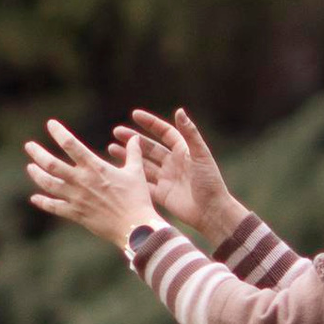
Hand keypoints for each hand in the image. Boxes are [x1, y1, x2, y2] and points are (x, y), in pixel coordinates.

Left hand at [24, 116, 157, 252]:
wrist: (134, 227)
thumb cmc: (137, 198)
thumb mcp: (136, 172)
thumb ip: (133, 153)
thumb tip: (134, 137)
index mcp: (94, 167)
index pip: (71, 144)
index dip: (58, 132)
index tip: (50, 124)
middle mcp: (81, 180)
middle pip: (51, 164)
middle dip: (37, 153)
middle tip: (29, 146)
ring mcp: (76, 198)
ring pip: (48, 184)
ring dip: (36, 175)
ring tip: (30, 167)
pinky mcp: (75, 214)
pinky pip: (54, 207)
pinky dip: (43, 202)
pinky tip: (35, 198)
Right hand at [110, 105, 237, 246]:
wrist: (211, 212)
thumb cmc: (210, 182)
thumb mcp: (200, 155)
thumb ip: (190, 133)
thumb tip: (179, 110)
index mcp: (183, 151)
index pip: (164, 132)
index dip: (150, 123)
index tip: (134, 115)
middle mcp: (173, 162)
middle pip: (149, 147)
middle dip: (133, 139)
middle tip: (116, 132)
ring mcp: (166, 178)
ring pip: (143, 164)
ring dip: (129, 156)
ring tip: (111, 148)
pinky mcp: (161, 194)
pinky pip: (143, 183)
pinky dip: (132, 177)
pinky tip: (119, 171)